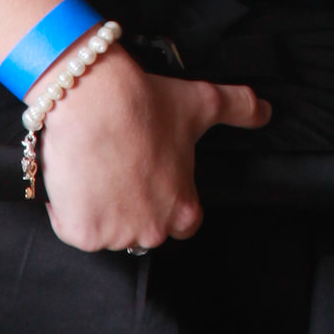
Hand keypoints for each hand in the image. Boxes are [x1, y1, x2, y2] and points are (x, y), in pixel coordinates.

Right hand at [37, 48, 269, 252]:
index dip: (163, 199)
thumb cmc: (145, 102)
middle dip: (128, 204)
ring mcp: (115, 234)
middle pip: (139, 228)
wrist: (94, 99)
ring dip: (97, 206)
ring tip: (95, 168)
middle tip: (117, 167)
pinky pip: (70, 226)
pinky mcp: (81, 232)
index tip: (147, 176)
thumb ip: (239, 109)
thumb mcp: (202, 104)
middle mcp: (153, 230)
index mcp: (184, 210)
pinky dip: (67, 207)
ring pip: (104, 228)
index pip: (181, 222)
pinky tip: (74, 177)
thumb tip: (266, 111)